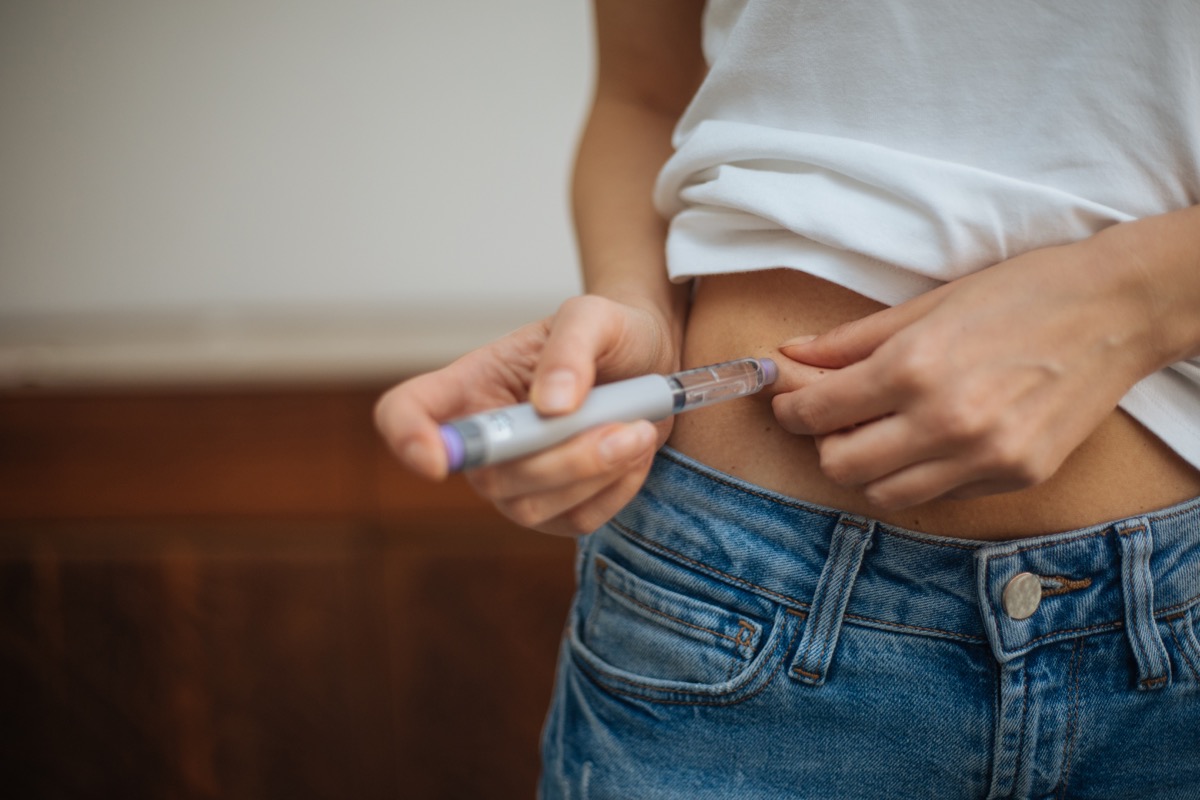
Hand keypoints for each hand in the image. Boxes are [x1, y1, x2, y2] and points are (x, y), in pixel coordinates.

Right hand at [374, 295, 678, 535]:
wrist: (654, 362)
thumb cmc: (612, 332)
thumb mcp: (595, 316)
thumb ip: (571, 349)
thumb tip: (551, 405)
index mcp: (473, 383)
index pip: (405, 412)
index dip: (407, 437)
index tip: (437, 459)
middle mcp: (485, 439)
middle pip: (487, 475)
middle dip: (563, 458)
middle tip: (628, 425)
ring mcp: (516, 481)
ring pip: (531, 506)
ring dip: (596, 473)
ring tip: (640, 430)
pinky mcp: (556, 509)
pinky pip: (575, 520)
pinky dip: (617, 489)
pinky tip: (635, 449)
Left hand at [771, 237, 1158, 509]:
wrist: (1118, 310)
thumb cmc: (1022, 293)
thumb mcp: (928, 304)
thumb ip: (852, 340)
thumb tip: (793, 355)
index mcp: (914, 368)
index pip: (817, 412)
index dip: (790, 406)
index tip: (789, 399)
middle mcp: (945, 422)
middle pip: (840, 466)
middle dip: (823, 442)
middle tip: (832, 417)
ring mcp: (984, 457)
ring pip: (884, 495)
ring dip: (867, 469)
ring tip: (879, 433)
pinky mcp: (1017, 477)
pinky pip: (939, 495)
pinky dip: (918, 475)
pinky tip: (929, 441)